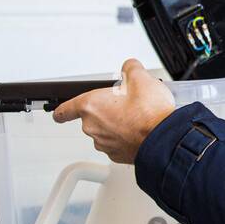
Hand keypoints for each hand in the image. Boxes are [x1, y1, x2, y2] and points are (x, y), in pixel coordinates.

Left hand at [53, 59, 175, 163]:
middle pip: (92, 118)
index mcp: (91, 106)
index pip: (65, 110)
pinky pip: (118, 144)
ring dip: (117, 125)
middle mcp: (93, 128)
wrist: (164, 140)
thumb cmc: (149, 114)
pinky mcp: (118, 156)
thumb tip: (130, 67)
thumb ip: (131, 69)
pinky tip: (141, 130)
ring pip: (106, 132)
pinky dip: (126, 138)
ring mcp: (105, 144)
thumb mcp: (141, 79)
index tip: (60, 113)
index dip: (61, 110)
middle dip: (107, 110)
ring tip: (138, 117)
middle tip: (126, 104)